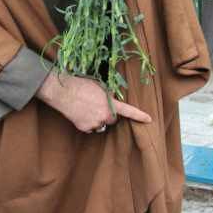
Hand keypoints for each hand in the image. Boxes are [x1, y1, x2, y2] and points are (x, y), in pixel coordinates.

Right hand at [36, 73, 150, 132]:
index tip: (149, 119)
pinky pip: (90, 128)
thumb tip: (111, 98)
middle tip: (98, 105)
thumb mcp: (98, 86)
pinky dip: (87, 123)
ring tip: (87, 108)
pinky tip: (80, 113)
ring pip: (101, 124)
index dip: (139, 115)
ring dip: (98, 119)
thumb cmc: (80, 84)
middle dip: (108, 114)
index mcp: (110, 104)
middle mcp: (104, 116)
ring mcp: (94, 124)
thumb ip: (108, 94)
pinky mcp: (85, 128)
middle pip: (112, 119)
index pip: (128, 110)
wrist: (63, 92)